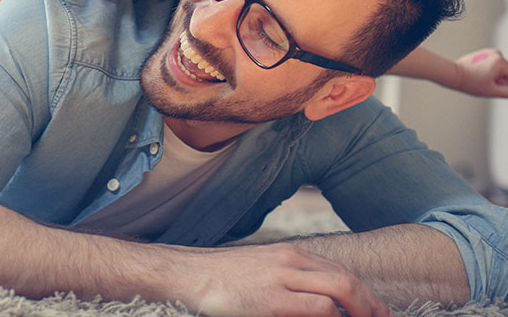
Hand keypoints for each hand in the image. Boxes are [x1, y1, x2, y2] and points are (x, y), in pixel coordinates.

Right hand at [185, 243, 391, 316]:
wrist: (188, 274)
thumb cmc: (222, 277)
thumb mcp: (260, 269)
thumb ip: (287, 278)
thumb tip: (317, 298)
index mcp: (288, 254)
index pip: (338, 269)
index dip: (364, 292)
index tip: (376, 310)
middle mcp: (289, 261)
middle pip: (346, 278)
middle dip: (371, 304)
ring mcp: (281, 280)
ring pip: (339, 290)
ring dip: (359, 312)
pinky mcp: (270, 302)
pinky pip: (317, 309)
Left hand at [453, 48, 507, 97]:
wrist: (454, 74)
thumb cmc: (471, 83)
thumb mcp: (492, 91)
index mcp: (500, 62)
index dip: (504, 83)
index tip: (493, 84)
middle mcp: (496, 54)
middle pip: (507, 71)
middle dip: (500, 78)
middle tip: (486, 82)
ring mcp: (490, 52)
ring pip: (501, 67)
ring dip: (496, 74)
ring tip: (482, 77)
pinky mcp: (485, 52)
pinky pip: (494, 63)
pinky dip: (490, 68)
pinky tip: (480, 72)